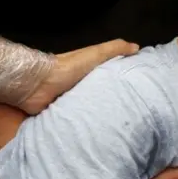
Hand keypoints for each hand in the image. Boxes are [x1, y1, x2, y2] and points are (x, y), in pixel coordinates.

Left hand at [19, 39, 138, 114]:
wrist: (37, 85)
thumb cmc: (67, 67)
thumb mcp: (94, 53)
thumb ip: (114, 48)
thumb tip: (137, 47)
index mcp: (90, 70)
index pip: (110, 74)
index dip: (123, 79)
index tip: (140, 88)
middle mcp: (82, 84)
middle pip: (102, 92)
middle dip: (114, 100)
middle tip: (133, 111)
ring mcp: (72, 100)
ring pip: (92, 106)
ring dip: (101, 114)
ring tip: (120, 124)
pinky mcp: (64, 113)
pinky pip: (79, 120)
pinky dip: (86, 124)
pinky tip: (100, 131)